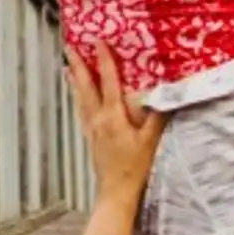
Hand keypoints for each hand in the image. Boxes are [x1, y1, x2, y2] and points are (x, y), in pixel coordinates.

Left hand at [66, 40, 166, 203]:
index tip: (98, 42)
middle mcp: (98, 120)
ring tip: (68, 66)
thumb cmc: (135, 168)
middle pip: (86, 87)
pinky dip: (78, 98)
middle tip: (69, 47)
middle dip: (79, 65)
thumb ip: (158, 115)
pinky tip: (78, 98)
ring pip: (80, 98)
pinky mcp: (91, 138)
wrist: (116, 192)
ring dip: (75, 80)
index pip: (108, 81)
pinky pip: (81, 111)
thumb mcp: (151, 141)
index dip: (104, 60)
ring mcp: (92, 129)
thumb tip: (165, 93)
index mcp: (113, 116)